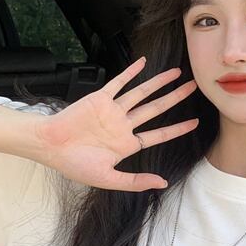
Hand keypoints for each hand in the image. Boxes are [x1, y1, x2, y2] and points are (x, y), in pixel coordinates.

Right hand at [34, 57, 198, 190]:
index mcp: (127, 144)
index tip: (195, 122)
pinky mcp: (100, 98)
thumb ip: (136, 181)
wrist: (49, 146)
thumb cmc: (74, 165)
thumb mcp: (108, 179)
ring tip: (177, 73)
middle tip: (194, 88)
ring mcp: (113, 110)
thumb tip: (163, 183)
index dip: (178, 128)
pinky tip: (143, 62)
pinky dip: (130, 72)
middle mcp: (123, 125)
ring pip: (142, 93)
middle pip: (156, 109)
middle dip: (176, 98)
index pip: (159, 134)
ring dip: (159, 82)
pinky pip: (119, 82)